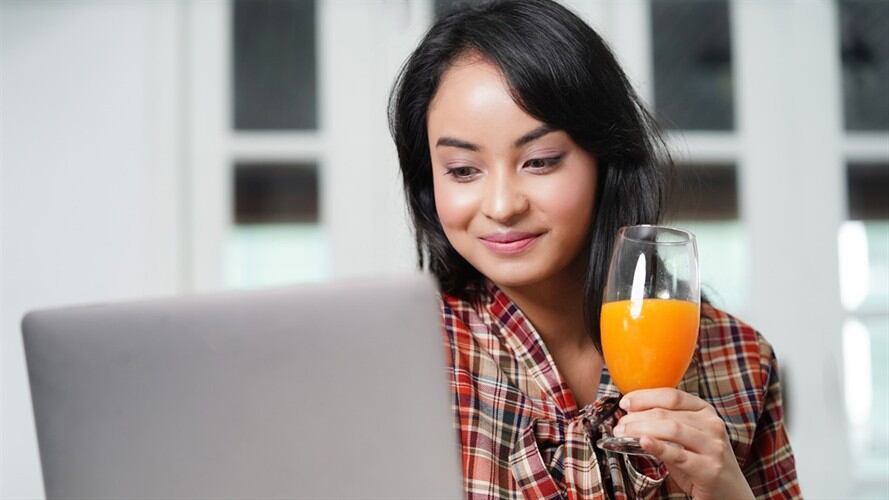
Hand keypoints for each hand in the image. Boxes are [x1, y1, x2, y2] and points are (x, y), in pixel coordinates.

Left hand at [614, 388, 753, 499]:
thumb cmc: (703, 464)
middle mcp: (712, 425)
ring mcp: (713, 446)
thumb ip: (665, 426)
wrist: (730, 494)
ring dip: (641, 430)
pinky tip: (643, 443)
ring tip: (623, 434)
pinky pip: (678, 454)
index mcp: (705, 411)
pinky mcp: (710, 468)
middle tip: (619, 425)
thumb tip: (632, 417)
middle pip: (666, 414)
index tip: (625, 403)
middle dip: (637, 418)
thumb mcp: (686, 439)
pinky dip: (658, 447)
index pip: (671, 396)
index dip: (645, 397)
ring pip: (671, 430)